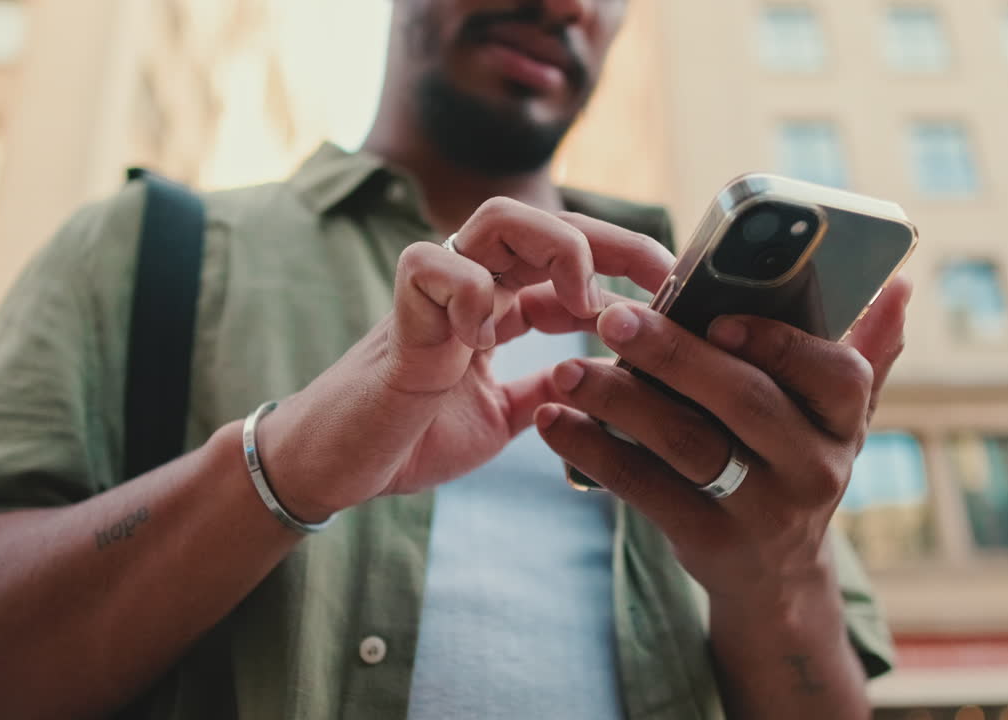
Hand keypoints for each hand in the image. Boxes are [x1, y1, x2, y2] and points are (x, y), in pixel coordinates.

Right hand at [259, 198, 673, 520]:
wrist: (337, 469)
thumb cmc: (408, 437)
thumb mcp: (500, 417)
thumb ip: (544, 392)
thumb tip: (600, 381)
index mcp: (495, 307)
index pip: (566, 258)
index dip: (620, 261)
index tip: (670, 289)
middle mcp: (468, 291)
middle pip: (544, 222)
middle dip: (609, 239)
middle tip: (658, 275)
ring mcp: (433, 298)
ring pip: (496, 221)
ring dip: (553, 248)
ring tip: (582, 301)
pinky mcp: (399, 319)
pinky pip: (430, 266)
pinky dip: (469, 294)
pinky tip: (485, 342)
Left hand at [535, 277, 911, 597]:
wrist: (774, 575)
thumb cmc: (794, 462)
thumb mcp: (839, 416)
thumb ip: (866, 350)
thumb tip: (901, 285)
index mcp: (847, 420)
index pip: (834, 373)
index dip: (779, 341)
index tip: (720, 314)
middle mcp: (816, 468)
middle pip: (744, 402)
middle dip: (674, 354)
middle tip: (612, 318)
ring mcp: (763, 511)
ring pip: (686, 443)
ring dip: (619, 400)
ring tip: (567, 369)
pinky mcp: (708, 542)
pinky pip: (644, 489)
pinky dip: (593, 451)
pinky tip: (554, 420)